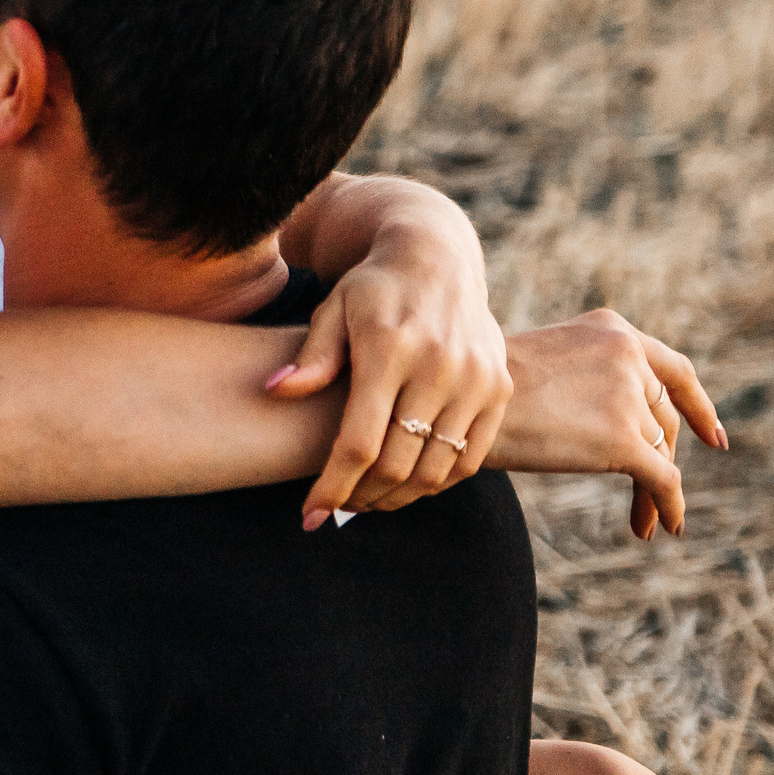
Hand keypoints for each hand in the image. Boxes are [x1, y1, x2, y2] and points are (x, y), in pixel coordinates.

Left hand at [270, 235, 511, 525]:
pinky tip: (407, 483)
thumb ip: (311, 357)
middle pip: (397, 464)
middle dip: (360, 496)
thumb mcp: (332, 311)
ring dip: (397, 497)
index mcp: (388, 350)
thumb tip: (275, 391)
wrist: (436, 259)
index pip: (359, 442)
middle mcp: (438, 366)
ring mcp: (475, 379)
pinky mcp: (498, 387)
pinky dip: (436, 481)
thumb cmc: (371, 291)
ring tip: (368, 499)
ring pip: (434, 470)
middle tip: (338, 506)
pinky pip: (470, 458)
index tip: (309, 515)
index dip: (332, 486)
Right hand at [491, 309, 727, 538]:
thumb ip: (589, 378)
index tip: (714, 439)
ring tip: (644, 524)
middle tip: (654, 495)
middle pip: (662, 418)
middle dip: (663, 458)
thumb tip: (616, 425)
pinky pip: (663, 480)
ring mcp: (627, 397)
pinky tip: (664, 527)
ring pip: (658, 452)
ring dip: (653, 490)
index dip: (698, 407)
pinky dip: (669, 507)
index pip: (673, 371)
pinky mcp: (623, 440)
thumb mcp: (544, 364)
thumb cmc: (481, 392)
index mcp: (611, 331)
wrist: (456, 405)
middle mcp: (628, 357)